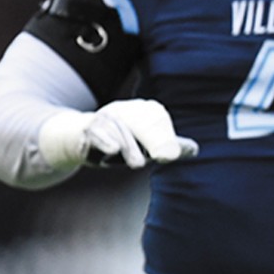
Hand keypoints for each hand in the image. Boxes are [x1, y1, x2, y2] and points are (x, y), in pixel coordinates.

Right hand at [38, 99, 198, 170]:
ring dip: (130, 147)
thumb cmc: (121, 141)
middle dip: (156, 140)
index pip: (158, 119)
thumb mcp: (146, 145)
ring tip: (138, 164)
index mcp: (143, 111)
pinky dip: (104, 140)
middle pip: (143, 123)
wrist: (79, 139)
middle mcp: (126, 110)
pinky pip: (97, 132)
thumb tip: (194, 149)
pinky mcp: (88, 128)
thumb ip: (169, 147)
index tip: (174, 155)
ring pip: (121, 129)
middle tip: (166, 158)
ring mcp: (106, 117)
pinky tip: (112, 149)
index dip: (166, 137)